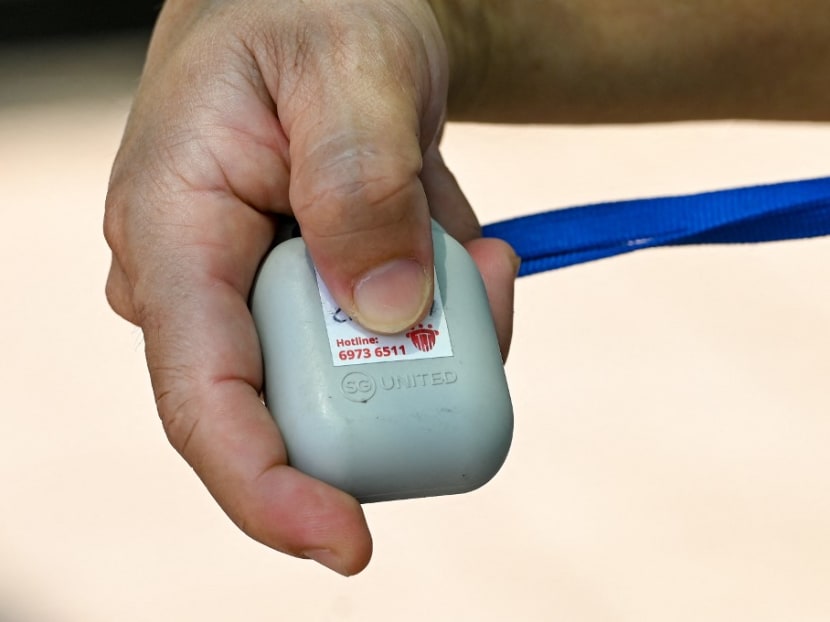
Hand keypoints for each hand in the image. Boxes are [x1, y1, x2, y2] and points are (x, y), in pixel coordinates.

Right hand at [104, 0, 517, 574]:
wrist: (330, 9)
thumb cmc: (315, 16)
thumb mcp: (350, 71)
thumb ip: (363, 183)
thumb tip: (389, 312)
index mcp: (175, 232)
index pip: (202, 397)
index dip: (266, 489)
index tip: (349, 544)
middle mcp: (206, 287)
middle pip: (296, 407)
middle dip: (404, 386)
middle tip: (482, 287)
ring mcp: (263, 302)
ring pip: (358, 384)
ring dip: (438, 340)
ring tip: (477, 250)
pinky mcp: (318, 302)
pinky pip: (388, 349)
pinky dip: (446, 320)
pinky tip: (467, 254)